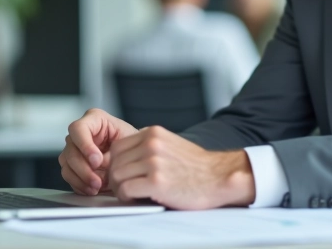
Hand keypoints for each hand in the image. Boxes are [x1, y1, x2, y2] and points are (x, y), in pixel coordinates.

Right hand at [59, 109, 137, 194]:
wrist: (133, 154)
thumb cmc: (132, 142)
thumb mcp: (128, 141)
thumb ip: (113, 151)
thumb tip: (99, 164)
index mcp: (94, 119)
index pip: (78, 129)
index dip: (85, 146)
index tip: (97, 161)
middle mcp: (79, 133)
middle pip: (71, 150)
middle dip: (84, 169)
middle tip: (98, 180)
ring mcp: (73, 149)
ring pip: (67, 165)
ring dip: (81, 179)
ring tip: (97, 187)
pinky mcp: (72, 165)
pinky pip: (69, 177)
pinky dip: (79, 185)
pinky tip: (91, 189)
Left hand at [106, 125, 254, 209]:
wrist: (218, 177)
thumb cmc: (196, 167)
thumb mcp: (170, 144)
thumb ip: (148, 145)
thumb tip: (124, 157)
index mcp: (153, 133)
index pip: (117, 147)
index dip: (116, 163)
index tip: (123, 174)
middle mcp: (152, 143)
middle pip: (114, 162)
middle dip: (116, 178)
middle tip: (125, 188)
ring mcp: (154, 161)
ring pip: (117, 175)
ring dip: (120, 188)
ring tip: (132, 194)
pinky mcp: (156, 181)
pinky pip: (126, 189)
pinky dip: (127, 197)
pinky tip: (137, 198)